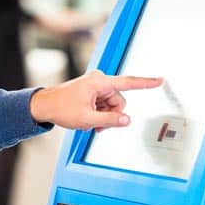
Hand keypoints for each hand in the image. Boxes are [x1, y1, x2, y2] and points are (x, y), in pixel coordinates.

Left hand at [30, 70, 162, 131]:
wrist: (44, 106)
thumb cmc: (60, 108)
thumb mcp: (87, 119)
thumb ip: (109, 120)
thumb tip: (126, 120)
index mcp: (99, 82)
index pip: (128, 83)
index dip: (145, 83)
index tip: (159, 80)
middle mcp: (99, 81)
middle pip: (119, 101)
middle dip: (111, 115)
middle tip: (96, 124)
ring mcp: (96, 86)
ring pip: (112, 105)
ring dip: (104, 116)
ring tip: (89, 121)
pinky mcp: (93, 92)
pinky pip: (104, 105)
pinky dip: (99, 114)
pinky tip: (88, 117)